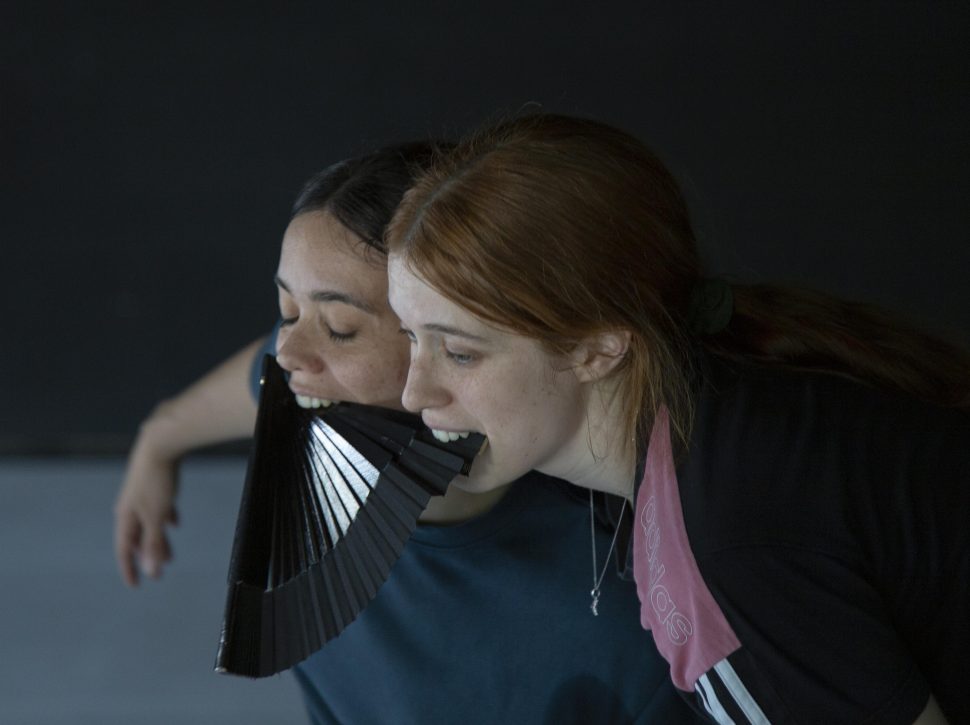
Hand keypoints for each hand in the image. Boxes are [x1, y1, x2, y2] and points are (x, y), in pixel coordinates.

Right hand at [114, 437, 180, 586]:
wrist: (160, 443)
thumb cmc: (156, 480)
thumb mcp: (156, 516)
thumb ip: (154, 543)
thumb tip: (151, 570)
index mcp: (125, 516)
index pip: (124, 549)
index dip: (129, 569)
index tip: (136, 585)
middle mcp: (129, 507)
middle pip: (137, 538)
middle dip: (148, 557)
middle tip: (158, 574)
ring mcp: (141, 496)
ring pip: (149, 524)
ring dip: (158, 540)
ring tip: (170, 556)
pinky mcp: (154, 485)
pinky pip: (158, 508)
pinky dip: (165, 518)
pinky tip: (175, 522)